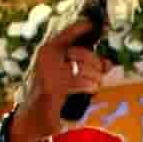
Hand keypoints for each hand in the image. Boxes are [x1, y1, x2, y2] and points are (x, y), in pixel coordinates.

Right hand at [12, 18, 108, 141]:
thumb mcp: (70, 75)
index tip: (93, 24)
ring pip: (84, 68)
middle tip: (100, 72)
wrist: (34, 117)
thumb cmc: (55, 94)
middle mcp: (46, 56)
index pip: (68, 32)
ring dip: (94, 78)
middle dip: (96, 64)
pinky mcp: (52, 87)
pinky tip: (90, 89)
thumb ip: (88, 66)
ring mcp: (48, 71)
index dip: (81, 27)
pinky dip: (89, 86)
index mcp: (48, 50)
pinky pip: (80, 82)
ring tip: (93, 84)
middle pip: (82, 53)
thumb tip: (109, 63)